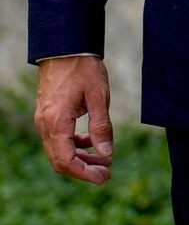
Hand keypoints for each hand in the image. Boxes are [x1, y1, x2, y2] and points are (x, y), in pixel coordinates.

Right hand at [34, 56, 113, 184]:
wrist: (66, 47)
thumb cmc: (83, 68)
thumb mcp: (99, 95)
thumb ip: (101, 125)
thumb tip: (106, 152)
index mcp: (56, 122)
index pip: (66, 160)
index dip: (84, 173)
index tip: (103, 178)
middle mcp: (45, 124)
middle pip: (60, 160)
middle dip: (83, 170)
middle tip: (107, 173)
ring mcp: (45, 120)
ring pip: (59, 150)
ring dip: (80, 158)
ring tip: (105, 160)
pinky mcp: (49, 114)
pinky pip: (59, 138)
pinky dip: (75, 145)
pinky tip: (93, 143)